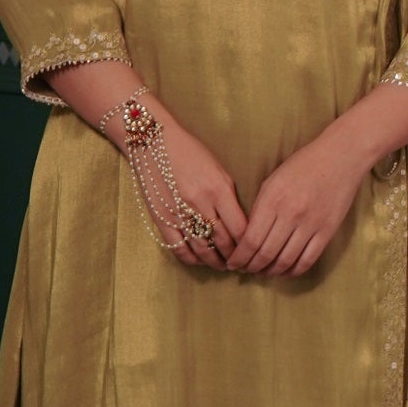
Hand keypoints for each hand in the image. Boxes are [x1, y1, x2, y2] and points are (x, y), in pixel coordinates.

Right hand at [137, 115, 247, 269]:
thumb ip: (230, 197)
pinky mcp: (162, 219)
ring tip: (223, 266)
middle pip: (223, 242)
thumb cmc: (190, 152)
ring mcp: (180, 213)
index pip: (241, 228)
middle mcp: (201, 204)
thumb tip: (240, 224)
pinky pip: (179, 248)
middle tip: (242, 264)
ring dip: (216, 262)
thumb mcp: (219, 170)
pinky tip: (200, 260)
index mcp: (218, 190)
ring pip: (203, 250)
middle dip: (235, 257)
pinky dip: (192, 259)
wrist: (153, 141)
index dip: (249, 245)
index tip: (254, 250)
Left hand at [228, 126, 371, 277]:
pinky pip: (308, 260)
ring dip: (270, 272)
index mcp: (273, 199)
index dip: (240, 257)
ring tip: (262, 273)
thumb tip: (247, 237)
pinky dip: (293, 271)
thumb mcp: (273, 180)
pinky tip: (284, 271)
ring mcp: (311, 224)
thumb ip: (260, 208)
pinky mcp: (327, 231)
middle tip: (245, 271)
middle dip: (251, 267)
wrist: (340, 157)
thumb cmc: (302, 165)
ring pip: (286, 261)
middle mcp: (291, 214)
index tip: (233, 264)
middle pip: (266, 254)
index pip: (251, 240)